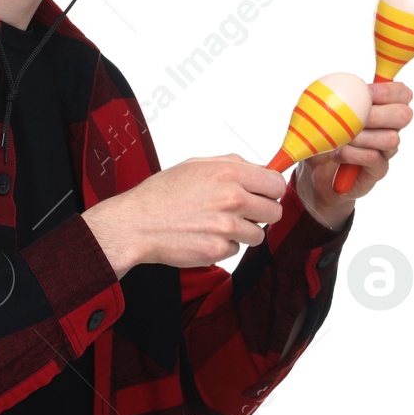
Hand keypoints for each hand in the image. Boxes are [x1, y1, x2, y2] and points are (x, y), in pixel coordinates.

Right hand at [84, 154, 286, 273]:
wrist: (136, 224)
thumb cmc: (161, 194)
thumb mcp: (195, 165)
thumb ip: (231, 164)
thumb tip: (260, 169)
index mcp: (228, 173)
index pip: (276, 183)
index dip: (269, 189)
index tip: (263, 193)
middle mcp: (232, 199)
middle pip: (274, 211)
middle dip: (260, 212)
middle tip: (240, 211)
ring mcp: (227, 227)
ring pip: (258, 234)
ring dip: (242, 231)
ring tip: (216, 224)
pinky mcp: (219, 250)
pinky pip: (237, 249)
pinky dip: (224, 245)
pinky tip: (203, 236)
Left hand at [293, 80, 412, 226]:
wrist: (312, 172)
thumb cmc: (319, 137)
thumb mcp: (320, 113)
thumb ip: (331, 97)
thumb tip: (336, 87)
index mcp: (380, 108)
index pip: (402, 94)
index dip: (390, 90)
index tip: (368, 91)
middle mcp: (389, 128)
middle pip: (404, 115)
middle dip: (378, 114)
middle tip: (356, 117)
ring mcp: (386, 150)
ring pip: (390, 138)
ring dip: (361, 136)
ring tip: (340, 139)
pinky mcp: (378, 169)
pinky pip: (373, 157)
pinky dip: (351, 154)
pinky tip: (336, 155)